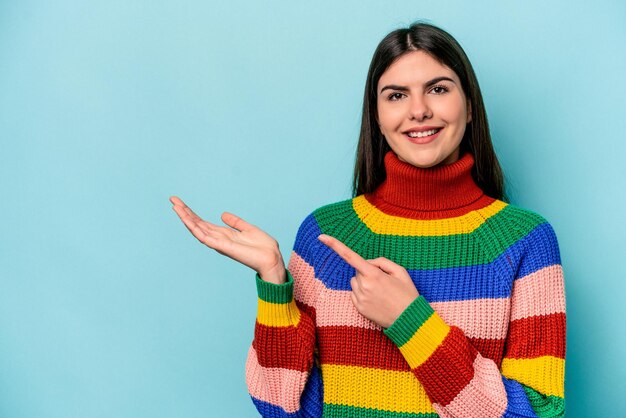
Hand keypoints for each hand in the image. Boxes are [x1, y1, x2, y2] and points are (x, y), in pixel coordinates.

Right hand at [169, 196, 285, 283]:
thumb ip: (235, 222)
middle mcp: (218, 239)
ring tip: (175, 206)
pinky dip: (194, 228)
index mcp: (223, 234)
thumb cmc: (262, 247)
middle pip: (196, 224)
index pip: (203, 222)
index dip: (191, 213)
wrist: (271, 258)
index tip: (180, 203)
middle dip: (184, 212)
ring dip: (186, 218)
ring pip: (197, 229)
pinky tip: (186, 219)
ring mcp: (218, 243)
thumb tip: (222, 214)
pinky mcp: (222, 246)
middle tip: (172, 200)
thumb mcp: (248, 228)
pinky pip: (205, 237)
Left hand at [318, 234, 418, 327]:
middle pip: (357, 271)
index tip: (321, 236)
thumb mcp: (400, 272)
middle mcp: (364, 286)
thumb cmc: (407, 294)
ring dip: (364, 283)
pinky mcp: (359, 308)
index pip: (350, 256)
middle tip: (383, 282)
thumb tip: (368, 262)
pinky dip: (363, 294)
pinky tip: (376, 300)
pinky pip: (354, 294)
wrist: (409, 320)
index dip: (334, 245)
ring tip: (381, 292)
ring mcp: (360, 298)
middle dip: (367, 272)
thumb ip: (382, 262)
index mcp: (374, 274)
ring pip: (355, 282)